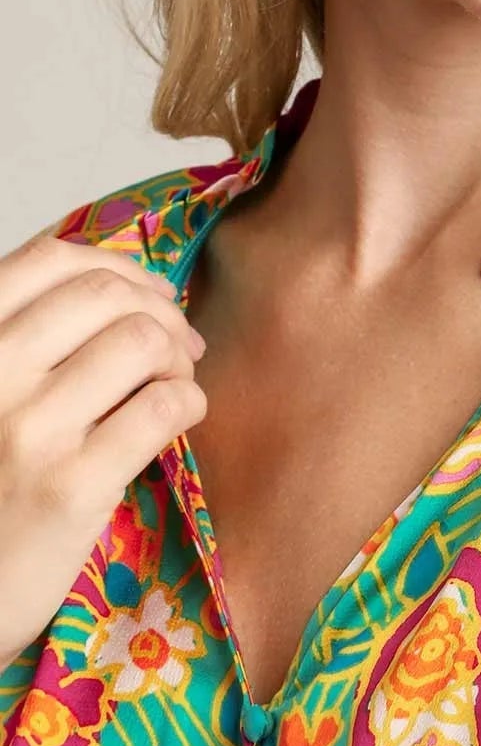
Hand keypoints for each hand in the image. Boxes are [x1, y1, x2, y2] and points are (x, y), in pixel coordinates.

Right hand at [0, 230, 208, 673]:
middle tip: (181, 351)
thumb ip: (27, 339)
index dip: (121, 270)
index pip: (52, 259)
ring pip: (142, 342)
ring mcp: (25, 428)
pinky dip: (189, 403)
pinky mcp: (70, 485)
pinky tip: (179, 422)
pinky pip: (163, 407)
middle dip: (163, 315)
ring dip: (179, 361)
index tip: (152, 299)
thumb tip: (129, 289)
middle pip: (107, 295)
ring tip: (172, 391)